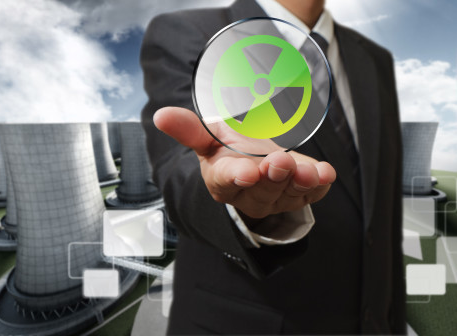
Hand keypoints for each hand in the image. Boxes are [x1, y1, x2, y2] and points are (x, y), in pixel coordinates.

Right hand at [153, 106, 335, 218]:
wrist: (252, 161)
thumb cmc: (228, 150)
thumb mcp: (208, 138)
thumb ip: (188, 129)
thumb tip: (160, 115)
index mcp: (222, 179)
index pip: (227, 181)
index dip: (237, 176)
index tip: (246, 171)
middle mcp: (249, 193)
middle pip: (261, 190)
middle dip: (272, 177)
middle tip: (280, 161)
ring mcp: (275, 197)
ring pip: (288, 194)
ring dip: (299, 182)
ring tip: (310, 170)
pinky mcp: (297, 195)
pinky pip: (310, 195)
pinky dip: (319, 186)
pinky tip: (325, 174)